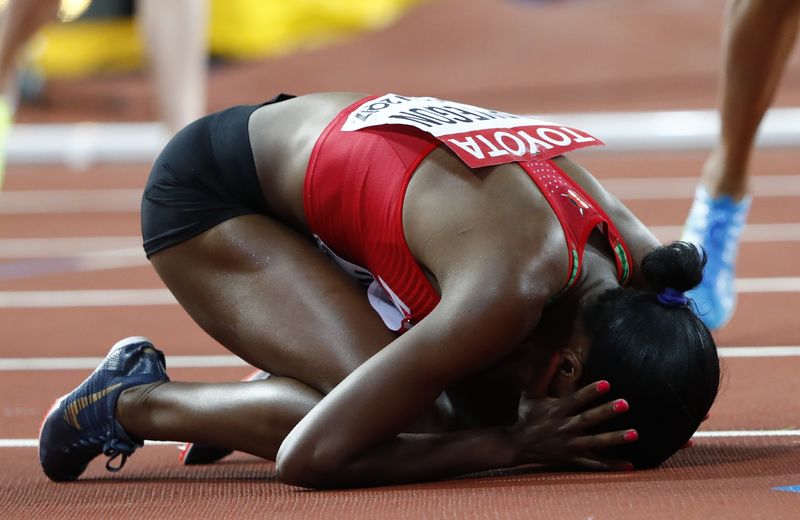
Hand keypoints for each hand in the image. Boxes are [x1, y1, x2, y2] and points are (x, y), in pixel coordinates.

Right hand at [510, 380, 636, 470]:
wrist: (517, 445)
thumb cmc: (527, 415)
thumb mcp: (531, 393)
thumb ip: (544, 373)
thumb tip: (555, 353)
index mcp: (556, 410)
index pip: (576, 399)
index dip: (591, 392)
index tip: (607, 384)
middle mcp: (564, 427)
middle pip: (589, 419)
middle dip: (606, 412)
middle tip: (625, 404)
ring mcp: (570, 445)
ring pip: (596, 442)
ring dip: (615, 438)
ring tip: (634, 433)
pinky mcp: (573, 458)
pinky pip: (594, 463)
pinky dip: (611, 465)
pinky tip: (629, 465)